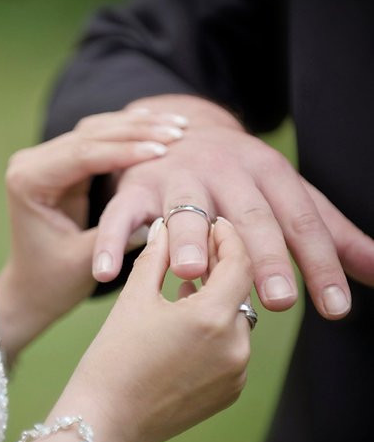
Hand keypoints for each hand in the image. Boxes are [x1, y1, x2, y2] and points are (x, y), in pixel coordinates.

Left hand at [0, 110, 184, 359]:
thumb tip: (161, 218)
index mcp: (29, 181)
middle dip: (135, 132)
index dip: (125, 151)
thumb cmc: (53, 280)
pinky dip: (127, 135)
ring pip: (95, 131)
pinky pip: (97, 140)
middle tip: (179, 130)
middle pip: (89, 136)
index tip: (164, 150)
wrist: (30, 287)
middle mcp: (31, 163)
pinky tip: (156, 126)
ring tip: (177, 125)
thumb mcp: (83, 261)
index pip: (82, 155)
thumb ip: (116, 238)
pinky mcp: (60, 162)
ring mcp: (45, 159)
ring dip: (135, 128)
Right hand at [23, 218, 252, 441]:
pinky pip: (232, 348)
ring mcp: (235, 373)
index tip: (217, 225)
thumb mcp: (133, 298)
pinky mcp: (229, 392)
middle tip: (196, 252)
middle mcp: (235, 346)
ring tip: (185, 287)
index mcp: (212, 318)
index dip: (229, 238)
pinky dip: (216, 330)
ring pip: (237, 320)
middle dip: (221, 268)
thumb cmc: (113, 358)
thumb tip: (164, 226)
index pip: (239, 262)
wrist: (105, 420)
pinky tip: (186, 323)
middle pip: (240, 291)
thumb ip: (155, 256)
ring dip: (218, 300)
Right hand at [92, 95, 373, 319]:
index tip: (335, 309)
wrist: (181, 131)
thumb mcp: (288, 196)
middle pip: (247, 213)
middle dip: (262, 255)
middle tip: (274, 299)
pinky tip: (106, 272)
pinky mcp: (136, 186)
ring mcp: (176, 176)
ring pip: (184, 209)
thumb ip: (332, 234)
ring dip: (186, 239)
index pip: (300, 218)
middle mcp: (224, 169)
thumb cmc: (241, 180)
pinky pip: (119, 214)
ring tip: (190, 272)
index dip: (319, 262)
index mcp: (268, 170)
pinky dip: (110, 240)